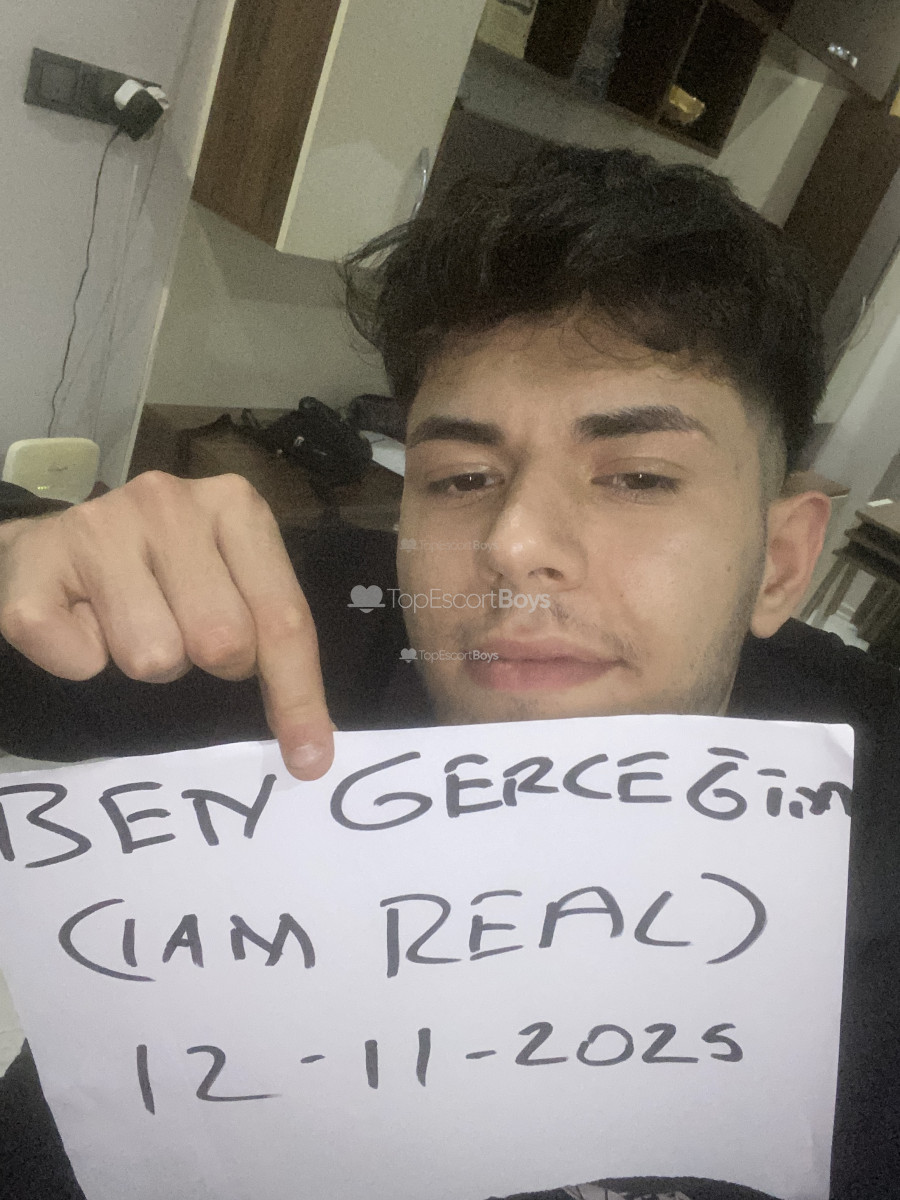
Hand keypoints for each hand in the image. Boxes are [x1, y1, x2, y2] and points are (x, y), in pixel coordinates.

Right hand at [0, 472, 334, 778]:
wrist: (50, 547)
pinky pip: (79, 660)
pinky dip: (79, 662)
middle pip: (222, 643)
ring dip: (142, 659)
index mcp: (234, 506)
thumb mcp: (230, 582)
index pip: (283, 617)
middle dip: (204, 660)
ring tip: (126, 619)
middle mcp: (170, 503)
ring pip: (152, 657)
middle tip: (178, 629)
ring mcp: (99, 525)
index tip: (309, 759)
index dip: (298, 695)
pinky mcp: (36, 559)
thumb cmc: (158, 572)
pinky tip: (79, 620)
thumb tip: (312, 748)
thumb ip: (274, 641)